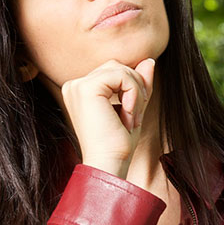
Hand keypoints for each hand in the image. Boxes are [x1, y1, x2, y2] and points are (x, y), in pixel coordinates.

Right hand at [61, 58, 154, 177]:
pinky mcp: (86, 88)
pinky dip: (133, 94)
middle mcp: (74, 86)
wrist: (108, 164)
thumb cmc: (118, 143)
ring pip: (121, 69)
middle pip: (117, 66)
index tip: (133, 114)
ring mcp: (77, 86)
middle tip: (134, 117)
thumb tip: (149, 60)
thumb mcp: (132, 107)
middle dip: (135, 87)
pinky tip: (127, 115)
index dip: (132, 86)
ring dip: (136, 92)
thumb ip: (138, 83)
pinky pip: (122, 76)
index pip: (113, 70)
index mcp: (80, 90)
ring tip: (131, 118)